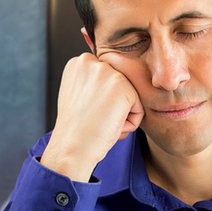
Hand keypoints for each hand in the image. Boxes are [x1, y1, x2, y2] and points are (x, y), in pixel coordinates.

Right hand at [41, 53, 142, 180]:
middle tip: (94, 118)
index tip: (88, 111)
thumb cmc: (77, 129)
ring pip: (131, 98)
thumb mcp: (80, 95)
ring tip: (102, 122)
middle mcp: (92, 62)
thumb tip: (115, 84)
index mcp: (79, 63)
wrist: (72, 148)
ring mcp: (107, 73)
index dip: (102, 101)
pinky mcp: (123, 87)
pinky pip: (139, 109)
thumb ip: (95, 83)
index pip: (110, 79)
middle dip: (113, 107)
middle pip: (122, 87)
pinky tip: (110, 125)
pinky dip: (130, 123)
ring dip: (122, 115)